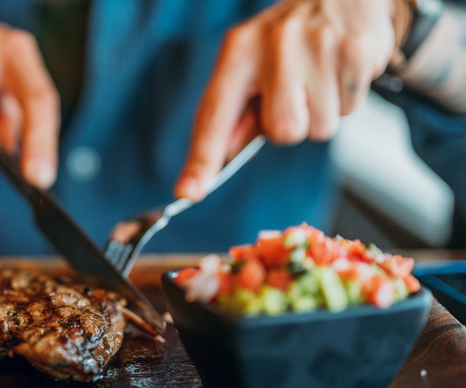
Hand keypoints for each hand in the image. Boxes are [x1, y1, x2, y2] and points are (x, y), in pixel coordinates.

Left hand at [175, 0, 402, 200]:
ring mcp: (317, 45)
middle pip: (282, 132)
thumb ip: (236, 116)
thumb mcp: (252, 66)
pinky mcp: (356, 51)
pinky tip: (339, 70)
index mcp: (238, 50)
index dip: (202, 158)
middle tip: (296, 93)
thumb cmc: (288, 40)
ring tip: (320, 77)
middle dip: (291, 124)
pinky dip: (346, 99)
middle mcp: (274, 44)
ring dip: (322, 112)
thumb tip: (219, 161)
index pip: (214, 115)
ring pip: (319, 128)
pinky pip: (349, 110)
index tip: (188, 192)